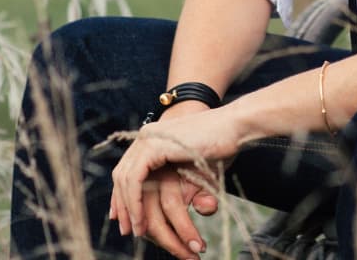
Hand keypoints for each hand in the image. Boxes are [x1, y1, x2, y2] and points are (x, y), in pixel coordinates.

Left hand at [110, 101, 239, 258]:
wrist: (235, 126)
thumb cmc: (222, 146)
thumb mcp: (195, 168)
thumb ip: (182, 184)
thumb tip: (182, 207)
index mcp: (154, 136)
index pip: (128, 168)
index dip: (122, 194)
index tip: (124, 218)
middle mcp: (147, 135)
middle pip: (121, 174)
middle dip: (121, 204)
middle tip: (126, 229)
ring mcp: (149, 138)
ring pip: (124, 179)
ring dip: (128, 209)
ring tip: (136, 231)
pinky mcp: (154, 146)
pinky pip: (134, 180)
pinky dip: (134, 203)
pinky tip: (140, 221)